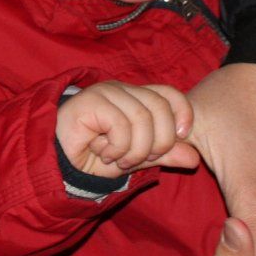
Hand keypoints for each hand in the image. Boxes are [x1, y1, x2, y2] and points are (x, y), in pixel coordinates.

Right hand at [56, 81, 200, 177]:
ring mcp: (106, 92)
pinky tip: (104, 153)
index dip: (183, 113)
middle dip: (160, 142)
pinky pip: (121, 125)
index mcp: (137, 98)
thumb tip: (194, 157)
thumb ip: (163, 155)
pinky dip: (118, 147)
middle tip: (141, 159)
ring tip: (119, 159)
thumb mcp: (135, 159)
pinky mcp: (91, 101)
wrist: (60, 165)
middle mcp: (123, 90)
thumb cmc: (94, 158)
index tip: (182, 138)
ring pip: (143, 118)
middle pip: (161, 106)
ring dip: (136, 150)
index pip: (170, 93)